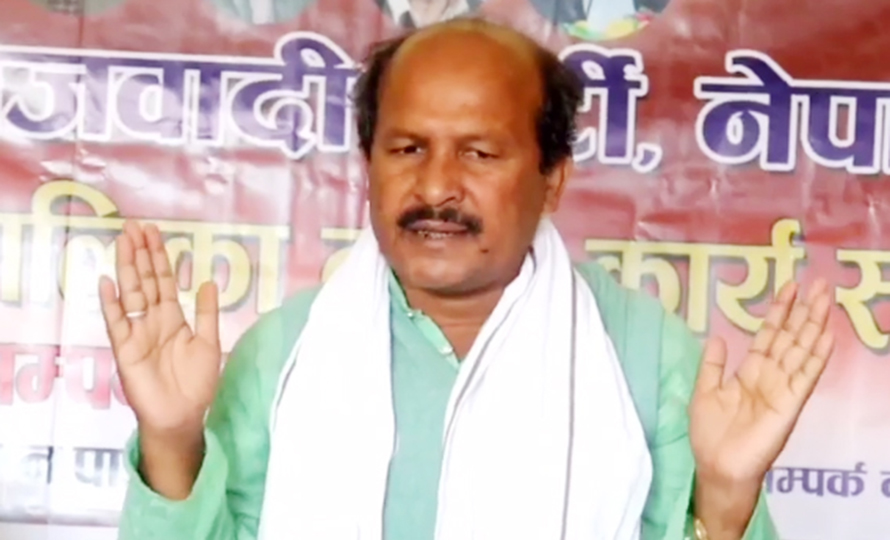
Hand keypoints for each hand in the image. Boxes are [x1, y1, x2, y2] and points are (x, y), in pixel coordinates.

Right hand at [98, 221, 221, 436]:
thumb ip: (207, 313)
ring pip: (131, 294)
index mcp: (173, 318)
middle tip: (135, 226)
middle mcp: (153, 321)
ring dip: (127, 268)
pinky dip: (112, 303)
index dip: (159, 256)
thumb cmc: (196, 384)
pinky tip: (108, 282)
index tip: (153, 232)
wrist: (182, 416)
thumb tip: (209, 281)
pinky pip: (117, 323)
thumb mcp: (208, 343)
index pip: (164, 280)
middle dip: (141, 254)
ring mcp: (137, 333)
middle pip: (145, 281)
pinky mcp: (125, 350)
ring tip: (124, 242)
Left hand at [690, 279, 834, 485]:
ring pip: (801, 350)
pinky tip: (827, 336)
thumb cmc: (710, 434)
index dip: (779, 311)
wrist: (717, 467)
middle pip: (790, 337)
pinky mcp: (790, 404)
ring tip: (825, 298)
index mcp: (750, 372)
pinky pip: (806, 376)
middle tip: (817, 282)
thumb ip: (712, 365)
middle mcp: (770, 377)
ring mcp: (783, 389)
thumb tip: (717, 337)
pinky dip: (817, 356)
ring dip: (814, 324)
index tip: (789, 287)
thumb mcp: (704, 392)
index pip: (769, 335)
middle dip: (803, 310)